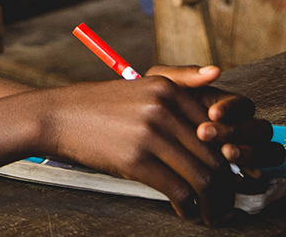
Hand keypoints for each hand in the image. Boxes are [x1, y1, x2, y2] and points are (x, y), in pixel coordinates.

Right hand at [40, 74, 238, 222]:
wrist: (56, 117)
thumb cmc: (99, 106)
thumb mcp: (139, 86)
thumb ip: (180, 82)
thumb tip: (218, 71)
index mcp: (167, 89)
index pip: (217, 129)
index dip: (228, 160)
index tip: (229, 178)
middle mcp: (162, 108)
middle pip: (213, 155)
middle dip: (225, 187)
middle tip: (225, 204)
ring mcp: (149, 133)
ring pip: (201, 176)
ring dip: (211, 202)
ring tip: (210, 213)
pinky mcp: (135, 159)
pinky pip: (178, 190)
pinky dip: (188, 207)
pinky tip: (186, 212)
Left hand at [147, 65, 283, 176]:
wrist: (142, 134)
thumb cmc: (155, 108)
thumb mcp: (163, 87)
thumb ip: (186, 75)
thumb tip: (215, 70)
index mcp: (227, 105)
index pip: (243, 105)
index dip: (232, 109)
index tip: (212, 113)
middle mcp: (242, 127)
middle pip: (260, 129)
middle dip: (238, 132)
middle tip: (209, 135)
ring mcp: (247, 150)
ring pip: (268, 150)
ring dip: (251, 152)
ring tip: (224, 154)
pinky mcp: (244, 172)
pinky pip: (261, 173)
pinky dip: (252, 173)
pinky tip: (234, 174)